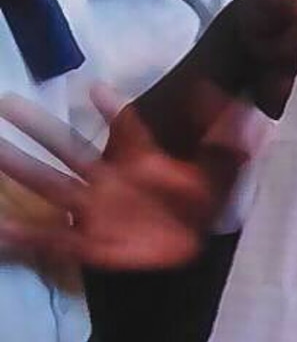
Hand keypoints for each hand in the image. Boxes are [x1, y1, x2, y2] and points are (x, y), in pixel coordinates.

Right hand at [0, 87, 242, 269]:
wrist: (200, 253)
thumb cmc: (206, 206)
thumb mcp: (222, 166)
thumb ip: (225, 130)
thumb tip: (227, 95)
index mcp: (140, 161)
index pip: (125, 129)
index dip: (114, 109)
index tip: (94, 88)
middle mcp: (111, 182)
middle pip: (67, 149)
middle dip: (37, 128)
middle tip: (6, 102)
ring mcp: (97, 212)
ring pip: (51, 185)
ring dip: (19, 169)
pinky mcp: (92, 244)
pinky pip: (52, 240)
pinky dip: (22, 237)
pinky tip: (0, 231)